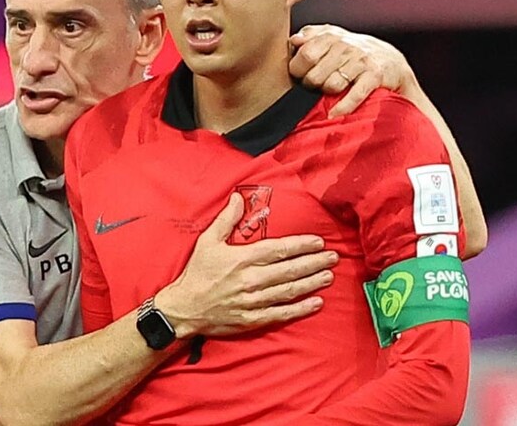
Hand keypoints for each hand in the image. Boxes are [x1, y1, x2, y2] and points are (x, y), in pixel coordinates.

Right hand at [154, 194, 338, 338]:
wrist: (183, 308)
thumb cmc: (196, 273)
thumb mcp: (208, 241)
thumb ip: (226, 219)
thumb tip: (239, 198)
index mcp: (242, 259)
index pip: (279, 250)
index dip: (301, 245)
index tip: (318, 242)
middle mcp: (251, 279)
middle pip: (290, 269)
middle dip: (314, 262)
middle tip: (333, 257)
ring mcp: (254, 301)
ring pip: (290, 290)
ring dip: (311, 282)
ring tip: (329, 276)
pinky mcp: (253, 319)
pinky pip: (282, 313)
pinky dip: (301, 309)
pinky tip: (316, 303)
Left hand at [288, 24, 415, 117]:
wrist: (391, 61)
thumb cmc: (353, 52)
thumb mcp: (332, 37)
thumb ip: (311, 36)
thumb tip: (294, 40)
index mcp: (332, 36)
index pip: (305, 54)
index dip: (298, 69)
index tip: (299, 75)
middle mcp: (346, 46)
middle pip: (315, 73)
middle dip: (311, 84)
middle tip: (314, 87)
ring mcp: (361, 61)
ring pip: (331, 85)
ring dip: (327, 94)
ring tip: (328, 93)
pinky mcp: (374, 76)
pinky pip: (355, 94)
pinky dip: (343, 107)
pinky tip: (334, 114)